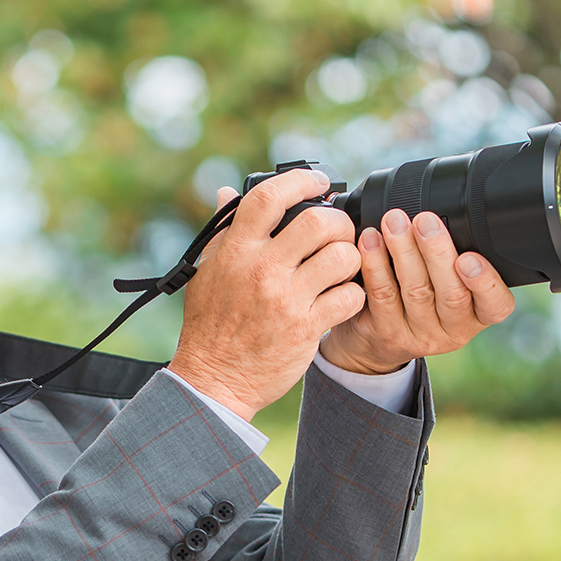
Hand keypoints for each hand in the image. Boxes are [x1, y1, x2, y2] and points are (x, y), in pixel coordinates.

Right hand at [168, 171, 364, 419]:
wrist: (215, 379)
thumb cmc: (210, 325)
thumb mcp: (206, 272)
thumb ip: (221, 232)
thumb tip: (225, 193)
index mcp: (236, 251)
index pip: (269, 198)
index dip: (300, 180)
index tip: (318, 182)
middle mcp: (261, 270)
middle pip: (318, 222)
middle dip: (338, 222)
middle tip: (338, 232)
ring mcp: (285, 299)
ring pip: (341, 256)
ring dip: (350, 257)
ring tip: (342, 266)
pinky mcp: (305, 328)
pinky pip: (349, 296)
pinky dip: (354, 293)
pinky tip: (341, 297)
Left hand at [318, 207, 513, 374]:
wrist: (379, 342)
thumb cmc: (424, 301)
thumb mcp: (451, 286)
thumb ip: (457, 257)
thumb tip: (450, 207)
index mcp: (479, 314)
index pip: (496, 304)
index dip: (485, 282)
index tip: (469, 257)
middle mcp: (454, 330)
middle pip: (451, 293)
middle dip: (437, 252)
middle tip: (425, 220)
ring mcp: (420, 336)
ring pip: (416, 291)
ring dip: (404, 251)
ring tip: (394, 221)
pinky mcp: (387, 333)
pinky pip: (383, 295)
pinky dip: (376, 264)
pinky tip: (371, 241)